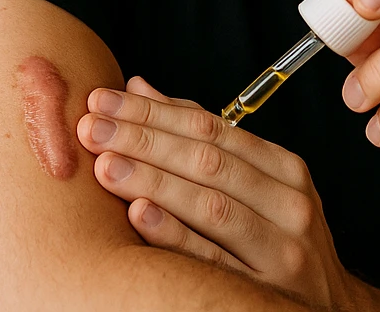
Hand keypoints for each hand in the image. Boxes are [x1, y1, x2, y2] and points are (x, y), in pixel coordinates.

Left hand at [77, 76, 363, 309]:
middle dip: (144, 139)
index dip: (154, 111)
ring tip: (106, 164)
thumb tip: (138, 88)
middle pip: (208, 161)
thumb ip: (200, 140)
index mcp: (284, 170)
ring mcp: (281, 250)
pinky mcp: (264, 293)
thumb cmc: (278, 241)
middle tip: (91, 127)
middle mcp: (288, 204)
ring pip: (210, 206)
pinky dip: (174, 235)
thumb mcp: (257, 187)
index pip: (212, 128)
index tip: (104, 99)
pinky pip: (212, 260)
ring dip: (153, 181)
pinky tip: (139, 214)